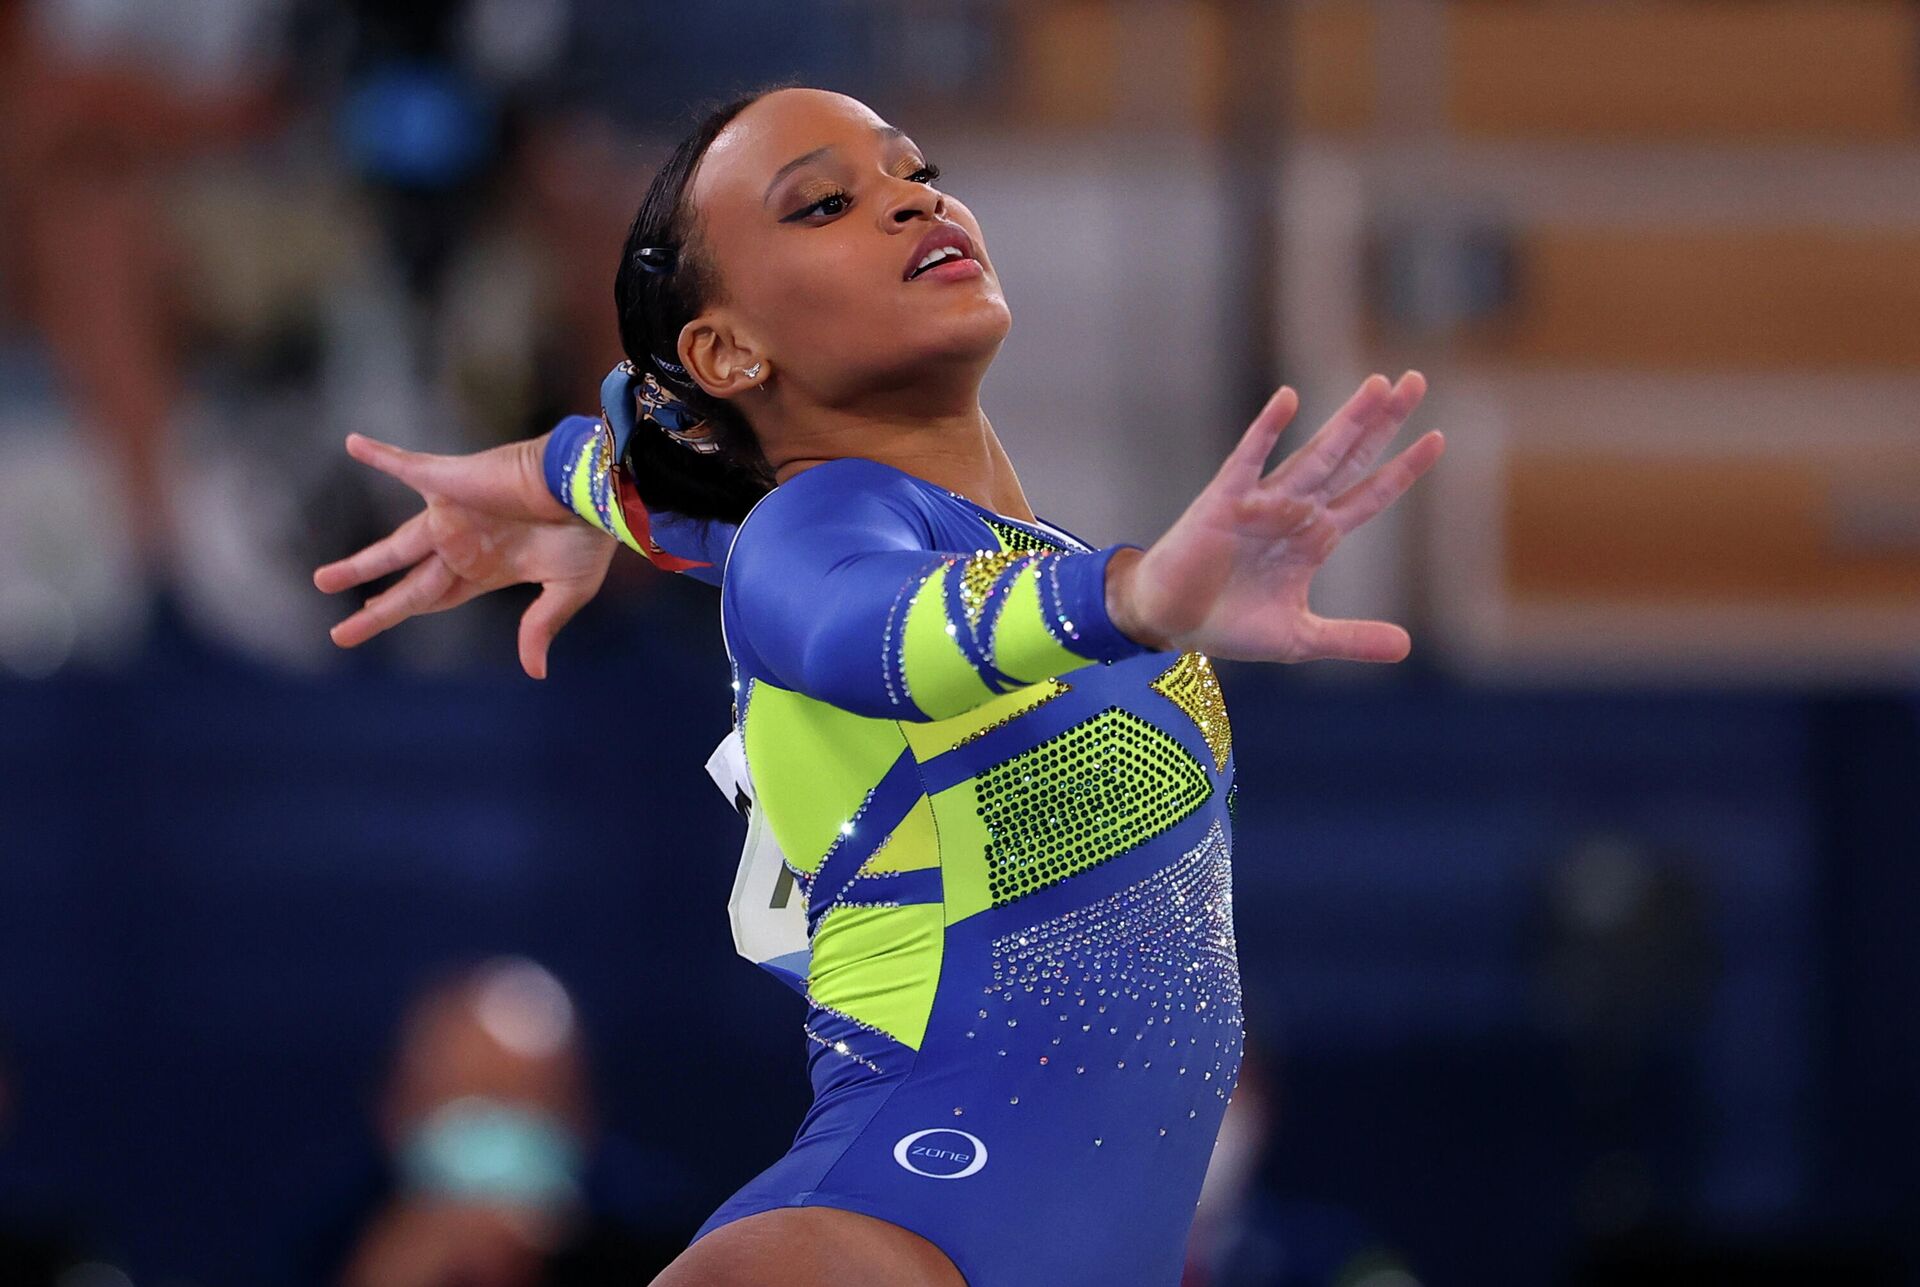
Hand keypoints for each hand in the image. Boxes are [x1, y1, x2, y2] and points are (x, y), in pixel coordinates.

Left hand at [314, 433, 616, 678]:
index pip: (434, 597)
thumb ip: (540, 626)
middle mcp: (462, 543)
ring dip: (359, 564)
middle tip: (339, 634)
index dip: (402, 610)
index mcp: (487, 568)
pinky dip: (381, 456)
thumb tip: (535, 672)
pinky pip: (407, 466)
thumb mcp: (567, 590)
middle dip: (375, 608)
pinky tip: (353, 445)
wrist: (594, 489)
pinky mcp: (450, 481)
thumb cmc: (588, 534)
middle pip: (407, 584)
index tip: (369, 617)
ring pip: (395, 545)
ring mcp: (453, 513)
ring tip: (321, 582)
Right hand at [1107, 372, 1442, 662]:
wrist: (1170, 622)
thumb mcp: (1301, 637)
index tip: (1437, 437)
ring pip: (1315, 454)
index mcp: (1315, 538)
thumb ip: (1351, 638)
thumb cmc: (1230, 624)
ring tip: (1379, 385)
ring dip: (1347, 421)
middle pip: (1350, 458)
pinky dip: (1267, 429)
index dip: (1403, 469)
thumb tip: (1406, 648)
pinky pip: (1249, 458)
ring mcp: (1262, 501)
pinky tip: (1289, 400)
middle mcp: (1296, 511)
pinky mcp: (1223, 499)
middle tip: (1415, 381)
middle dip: (1383, 423)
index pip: (1369, 495)